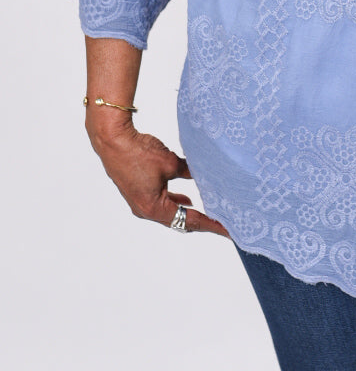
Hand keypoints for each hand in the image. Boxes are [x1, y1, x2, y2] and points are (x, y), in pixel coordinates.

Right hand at [87, 115, 229, 236]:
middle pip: (179, 221)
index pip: (189, 220)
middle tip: (220, 220)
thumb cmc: (138, 153)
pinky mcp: (137, 193)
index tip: (226, 229)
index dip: (210, 224)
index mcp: (153, 208)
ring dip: (187, 211)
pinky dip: (175, 202)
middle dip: (200, 220)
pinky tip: (186, 198)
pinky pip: (161, 203)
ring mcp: (139, 203)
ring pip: (170, 213)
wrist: (113, 141)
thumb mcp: (171, 163)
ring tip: (208, 211)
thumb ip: (189, 171)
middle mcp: (145, 210)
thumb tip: (205, 173)